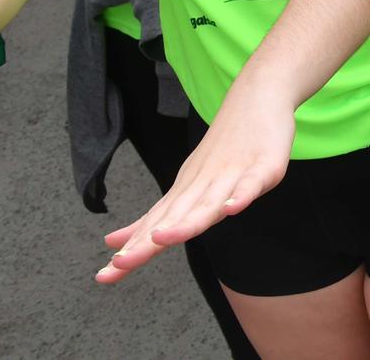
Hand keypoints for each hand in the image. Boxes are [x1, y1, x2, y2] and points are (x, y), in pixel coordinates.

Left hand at [98, 87, 293, 281]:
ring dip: (186, 223)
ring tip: (163, 238)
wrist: (258, 95)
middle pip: (174, 218)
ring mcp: (233, 174)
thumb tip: (115, 243)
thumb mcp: (188, 182)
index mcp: (186, 192)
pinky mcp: (264, 165)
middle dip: (147, 242)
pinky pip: (251, 183)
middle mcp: (204, 185)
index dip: (133, 250)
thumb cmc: (226, 145)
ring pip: (208, 204)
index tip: (105, 274)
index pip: (156, 226)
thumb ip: (158, 217)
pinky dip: (241, 196)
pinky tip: (232, 208)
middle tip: (120, 263)